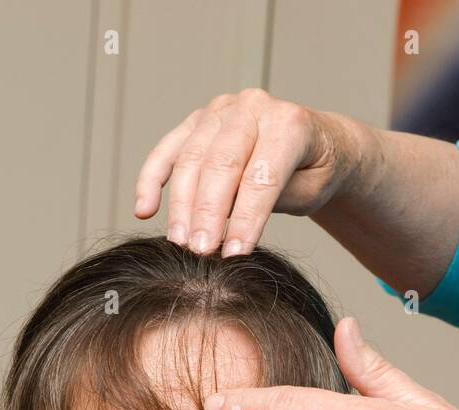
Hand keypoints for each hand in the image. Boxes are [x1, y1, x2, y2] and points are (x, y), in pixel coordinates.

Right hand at [134, 88, 370, 257]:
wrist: (314, 142)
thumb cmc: (313, 172)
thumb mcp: (311, 191)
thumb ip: (274, 199)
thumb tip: (231, 225)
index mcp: (289, 123)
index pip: (261, 175)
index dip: (246, 218)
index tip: (234, 255)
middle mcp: (252, 106)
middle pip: (221, 163)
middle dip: (208, 212)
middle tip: (200, 251)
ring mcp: (221, 110)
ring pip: (191, 158)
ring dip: (181, 204)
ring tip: (180, 243)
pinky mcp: (197, 121)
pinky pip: (168, 149)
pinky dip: (152, 179)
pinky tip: (144, 210)